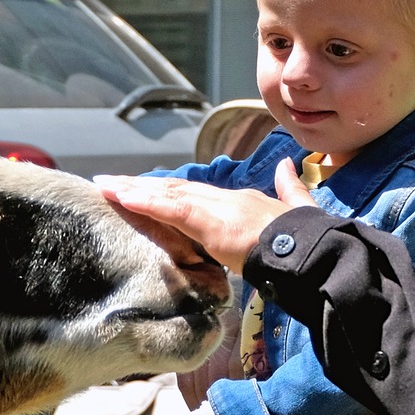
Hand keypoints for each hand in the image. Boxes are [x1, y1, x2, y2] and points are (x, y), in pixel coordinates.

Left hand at [97, 156, 317, 270]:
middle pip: (174, 189)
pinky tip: (122, 197)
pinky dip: (145, 202)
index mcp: (240, 201)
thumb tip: (288, 165)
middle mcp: (224, 199)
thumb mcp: (297, 209)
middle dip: (141, 186)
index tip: (144, 188)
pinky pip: (170, 209)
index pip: (195, 194)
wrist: (310, 249)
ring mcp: (215, 208)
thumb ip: (288, 187)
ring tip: (104, 186)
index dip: (167, 190)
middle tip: (110, 183)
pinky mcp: (208, 221)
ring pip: (166, 195)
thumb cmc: (306, 238)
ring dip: (133, 191)